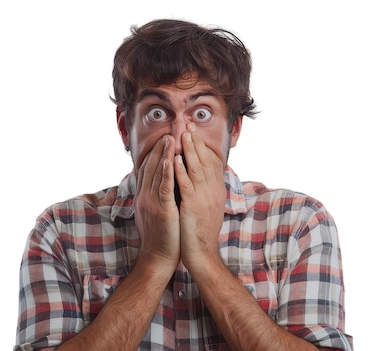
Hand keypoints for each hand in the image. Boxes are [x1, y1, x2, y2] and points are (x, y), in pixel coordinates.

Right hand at [134, 135, 180, 270]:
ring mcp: (151, 202)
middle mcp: (145, 196)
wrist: (158, 259)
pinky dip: (167, 171)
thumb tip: (165, 186)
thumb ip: (158, 198)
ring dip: (163, 154)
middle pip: (151, 166)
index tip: (162, 138)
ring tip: (170, 137)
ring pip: (156, 173)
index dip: (155, 153)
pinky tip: (171, 159)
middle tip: (168, 130)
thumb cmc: (162, 238)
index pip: (148, 169)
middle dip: (159, 148)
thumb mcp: (157, 213)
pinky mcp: (161, 209)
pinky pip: (164, 186)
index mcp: (144, 197)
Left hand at [175, 123, 225, 270]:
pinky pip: (186, 185)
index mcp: (216, 191)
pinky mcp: (193, 206)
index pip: (212, 163)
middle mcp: (213, 191)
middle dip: (196, 142)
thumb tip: (202, 178)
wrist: (202, 254)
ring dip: (189, 150)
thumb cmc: (200, 232)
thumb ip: (205, 191)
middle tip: (188, 125)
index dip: (203, 146)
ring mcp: (204, 198)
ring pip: (197, 168)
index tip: (195, 132)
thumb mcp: (207, 207)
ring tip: (183, 134)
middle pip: (205, 161)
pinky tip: (174, 159)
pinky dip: (180, 170)